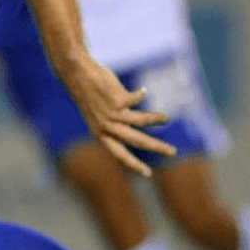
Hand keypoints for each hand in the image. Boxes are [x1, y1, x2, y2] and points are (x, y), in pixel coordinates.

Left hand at [60, 52, 175, 177]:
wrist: (76, 74)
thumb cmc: (89, 95)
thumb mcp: (99, 115)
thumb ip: (115, 124)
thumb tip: (136, 128)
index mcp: (100, 134)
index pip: (119, 154)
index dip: (134, 165)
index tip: (148, 175)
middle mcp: (106, 126)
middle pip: (137, 141)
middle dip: (157, 147)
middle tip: (173, 152)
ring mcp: (111, 113)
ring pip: (141, 121)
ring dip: (156, 119)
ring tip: (165, 119)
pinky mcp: (117, 99)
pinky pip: (137, 99)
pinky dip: (142, 94)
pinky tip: (143, 90)